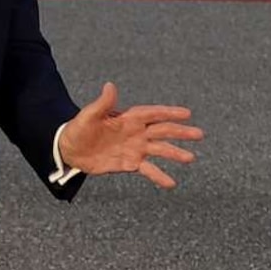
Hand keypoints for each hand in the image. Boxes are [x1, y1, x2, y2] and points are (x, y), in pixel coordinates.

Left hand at [57, 81, 203, 188]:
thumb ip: (102, 104)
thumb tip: (110, 85)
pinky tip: (171, 184)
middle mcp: (136, 133)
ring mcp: (135, 148)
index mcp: (128, 118)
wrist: (71, 150)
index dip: (169, 113)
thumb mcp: (89, 116)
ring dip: (175, 154)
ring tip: (190, 158)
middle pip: (163, 131)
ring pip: (160, 150)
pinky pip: (149, 170)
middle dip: (181, 132)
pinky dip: (160, 176)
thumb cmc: (78, 128)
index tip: (187, 114)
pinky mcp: (130, 164)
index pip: (153, 114)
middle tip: (199, 134)